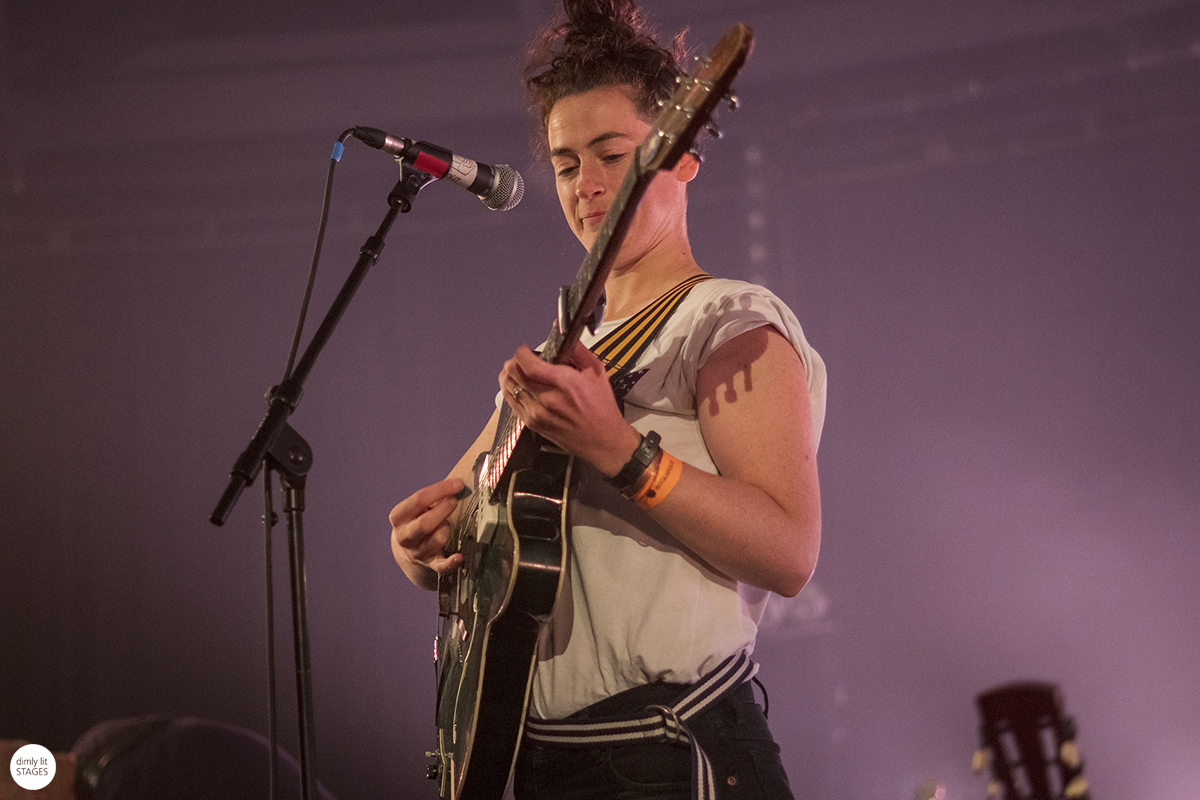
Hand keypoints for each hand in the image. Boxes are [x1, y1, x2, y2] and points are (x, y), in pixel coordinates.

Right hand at [390, 477, 464, 584]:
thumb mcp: (417, 508)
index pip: (419, 500)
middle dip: (443, 510)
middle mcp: (404, 536)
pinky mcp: (430, 564)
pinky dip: (451, 562)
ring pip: (437, 540)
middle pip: (424, 524)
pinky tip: (459, 557)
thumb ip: (433, 497)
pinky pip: (441, 566)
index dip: (440, 490)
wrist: (407, 551)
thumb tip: (458, 484)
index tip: (458, 484)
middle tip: (455, 501)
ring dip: (447, 529)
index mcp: (399, 517)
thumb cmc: (417, 520)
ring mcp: (416, 552)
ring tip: (449, 524)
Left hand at [499, 341, 640, 476]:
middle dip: (513, 361)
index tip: (525, 349)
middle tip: (521, 359)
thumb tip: (565, 337)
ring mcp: (537, 413)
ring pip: (508, 388)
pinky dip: (510, 390)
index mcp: (565, 383)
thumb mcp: (597, 372)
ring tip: (515, 370)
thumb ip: (579, 351)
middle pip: (513, 374)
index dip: (521, 353)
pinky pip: (511, 403)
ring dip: (508, 375)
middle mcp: (548, 399)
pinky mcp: (533, 424)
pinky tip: (517, 385)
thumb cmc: (602, 408)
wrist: (603, 441)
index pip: (529, 365)